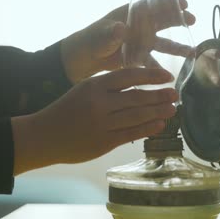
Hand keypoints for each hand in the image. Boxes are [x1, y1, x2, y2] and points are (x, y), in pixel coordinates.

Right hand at [12, 68, 178, 173]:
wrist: (44, 136)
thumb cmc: (65, 111)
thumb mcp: (82, 91)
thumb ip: (107, 89)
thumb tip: (138, 89)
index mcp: (94, 86)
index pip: (129, 76)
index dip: (151, 76)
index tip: (167, 76)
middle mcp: (100, 103)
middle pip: (137, 97)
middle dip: (160, 96)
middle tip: (175, 95)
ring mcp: (102, 124)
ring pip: (137, 116)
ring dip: (158, 112)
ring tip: (172, 109)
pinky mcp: (104, 142)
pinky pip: (131, 133)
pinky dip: (148, 128)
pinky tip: (160, 124)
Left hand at [61, 0, 195, 82]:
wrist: (83, 58)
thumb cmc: (90, 41)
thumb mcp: (100, 36)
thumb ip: (110, 33)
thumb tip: (120, 28)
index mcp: (131, 14)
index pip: (153, 3)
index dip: (169, 2)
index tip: (182, 4)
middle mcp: (139, 27)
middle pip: (163, 19)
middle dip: (179, 18)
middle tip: (192, 20)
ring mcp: (140, 42)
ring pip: (163, 43)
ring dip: (177, 47)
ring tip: (193, 52)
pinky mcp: (138, 57)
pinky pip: (153, 62)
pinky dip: (161, 68)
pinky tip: (171, 76)